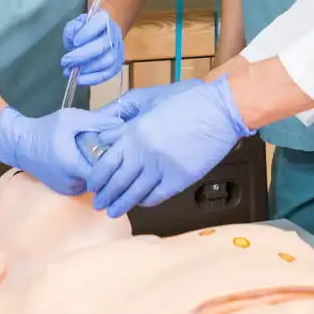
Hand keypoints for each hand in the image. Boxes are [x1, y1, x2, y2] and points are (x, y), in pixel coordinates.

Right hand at [0, 106, 122, 194]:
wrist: (19, 144)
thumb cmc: (45, 129)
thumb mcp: (70, 118)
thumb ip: (97, 121)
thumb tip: (122, 124)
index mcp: (75, 167)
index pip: (107, 170)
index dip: (116, 159)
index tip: (118, 146)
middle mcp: (73, 183)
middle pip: (103, 178)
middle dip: (109, 164)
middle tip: (110, 148)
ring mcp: (69, 190)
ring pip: (95, 183)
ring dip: (99, 170)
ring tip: (98, 153)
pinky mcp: (65, 191)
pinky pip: (84, 184)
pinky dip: (88, 173)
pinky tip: (87, 160)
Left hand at [61, 10, 123, 85]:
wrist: (102, 33)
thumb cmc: (86, 28)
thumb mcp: (76, 23)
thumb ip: (72, 29)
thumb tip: (72, 42)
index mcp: (104, 19)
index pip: (99, 23)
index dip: (87, 33)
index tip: (74, 42)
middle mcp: (114, 34)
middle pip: (103, 46)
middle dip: (82, 56)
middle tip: (65, 61)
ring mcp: (118, 50)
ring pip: (106, 62)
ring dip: (86, 69)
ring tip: (69, 71)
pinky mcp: (117, 64)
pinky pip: (107, 74)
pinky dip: (93, 79)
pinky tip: (80, 80)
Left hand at [88, 76, 253, 216]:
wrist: (221, 111)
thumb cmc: (188, 100)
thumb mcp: (150, 101)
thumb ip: (126, 120)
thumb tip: (106, 136)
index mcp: (135, 133)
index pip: (106, 163)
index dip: (97, 178)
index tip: (93, 184)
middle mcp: (145, 154)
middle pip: (117, 182)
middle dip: (105, 196)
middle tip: (99, 203)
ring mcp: (163, 169)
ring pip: (135, 194)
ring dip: (122, 205)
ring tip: (113, 212)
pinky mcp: (180, 179)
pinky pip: (156, 196)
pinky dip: (145, 202)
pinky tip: (140, 203)